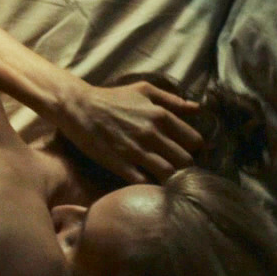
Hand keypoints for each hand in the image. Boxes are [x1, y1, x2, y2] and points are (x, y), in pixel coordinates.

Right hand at [58, 81, 202, 182]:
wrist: (79, 108)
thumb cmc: (111, 98)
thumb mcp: (144, 90)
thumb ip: (172, 100)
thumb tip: (198, 108)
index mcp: (161, 115)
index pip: (194, 140)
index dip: (196, 150)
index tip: (189, 153)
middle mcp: (152, 134)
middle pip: (185, 161)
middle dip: (186, 167)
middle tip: (181, 170)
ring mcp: (136, 151)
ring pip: (168, 173)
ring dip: (170, 179)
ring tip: (167, 179)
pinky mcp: (119, 164)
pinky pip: (143, 182)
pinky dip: (149, 185)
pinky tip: (148, 183)